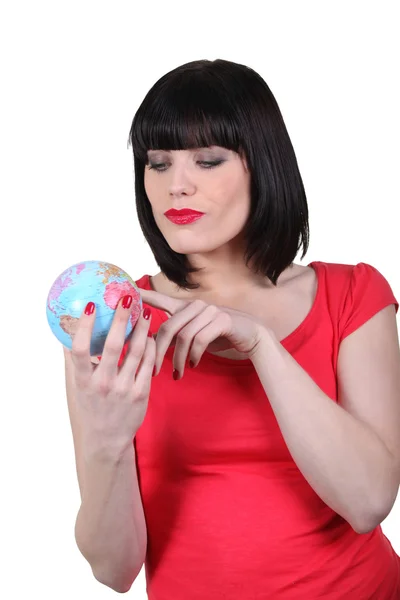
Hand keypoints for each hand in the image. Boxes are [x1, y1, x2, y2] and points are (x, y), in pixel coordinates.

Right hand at [63, 295, 155, 455]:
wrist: (106, 441)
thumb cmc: (89, 408)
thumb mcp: (75, 387)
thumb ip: (72, 361)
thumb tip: (66, 331)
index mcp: (83, 380)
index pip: (80, 349)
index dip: (85, 326)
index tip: (91, 305)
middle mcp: (103, 384)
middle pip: (114, 345)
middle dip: (121, 319)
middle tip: (127, 298)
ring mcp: (124, 389)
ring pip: (137, 351)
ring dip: (142, 328)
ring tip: (145, 312)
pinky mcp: (142, 394)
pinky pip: (148, 363)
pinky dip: (151, 346)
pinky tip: (151, 335)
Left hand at [138, 288, 269, 378]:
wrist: (251, 335)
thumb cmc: (218, 335)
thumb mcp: (192, 336)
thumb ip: (173, 337)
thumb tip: (149, 346)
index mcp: (185, 307)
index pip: (160, 300)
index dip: (143, 296)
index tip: (126, 293)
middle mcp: (195, 305)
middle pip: (167, 327)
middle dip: (158, 352)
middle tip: (154, 371)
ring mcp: (209, 311)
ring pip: (183, 336)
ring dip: (178, 359)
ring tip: (177, 374)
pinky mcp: (222, 320)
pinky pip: (200, 340)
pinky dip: (194, 355)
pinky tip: (193, 365)